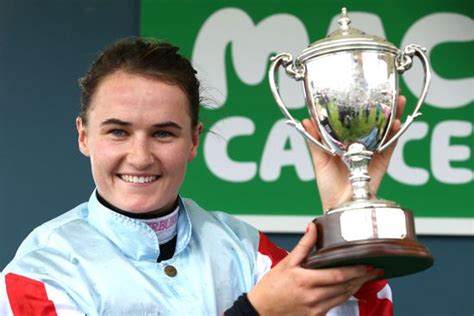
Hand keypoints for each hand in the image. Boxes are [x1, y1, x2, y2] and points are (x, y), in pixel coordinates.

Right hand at [247, 223, 380, 315]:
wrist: (261, 311)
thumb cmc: (271, 286)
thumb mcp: (286, 263)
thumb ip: (303, 246)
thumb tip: (313, 227)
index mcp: (306, 280)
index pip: (338, 275)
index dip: (356, 270)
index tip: (368, 264)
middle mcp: (313, 296)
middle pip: (345, 287)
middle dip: (361, 278)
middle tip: (373, 269)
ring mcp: (316, 309)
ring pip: (343, 297)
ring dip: (356, 287)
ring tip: (365, 277)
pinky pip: (335, 304)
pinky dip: (344, 295)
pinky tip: (349, 288)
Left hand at [301, 96, 405, 209]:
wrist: (339, 204)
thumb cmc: (328, 184)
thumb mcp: (319, 159)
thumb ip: (314, 141)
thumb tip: (305, 121)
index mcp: (346, 142)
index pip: (353, 120)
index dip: (358, 105)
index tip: (360, 89)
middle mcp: (361, 144)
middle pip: (374, 121)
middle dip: (381, 105)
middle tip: (386, 88)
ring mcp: (373, 152)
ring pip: (386, 129)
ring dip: (393, 115)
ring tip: (398, 99)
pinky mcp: (382, 162)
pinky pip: (391, 145)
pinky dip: (395, 134)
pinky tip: (397, 122)